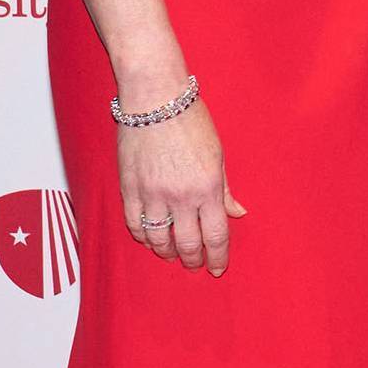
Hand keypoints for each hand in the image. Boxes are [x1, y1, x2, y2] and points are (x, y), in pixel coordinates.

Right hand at [117, 97, 243, 275]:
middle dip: (193, 260)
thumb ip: (225, 189)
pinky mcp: (129, 188)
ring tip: (173, 255)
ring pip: (158, 238)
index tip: (218, 268)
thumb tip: (238, 213)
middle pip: (187, 243)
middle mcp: (181, 195)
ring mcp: (152, 193)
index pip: (215, 235)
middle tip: (196, 266)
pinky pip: (134, 223)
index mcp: (208, 186)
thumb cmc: (191, 121)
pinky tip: (149, 239)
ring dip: (166, 252)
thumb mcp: (218, 154)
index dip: (217, 256)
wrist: (155, 100)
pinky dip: (142, 236)